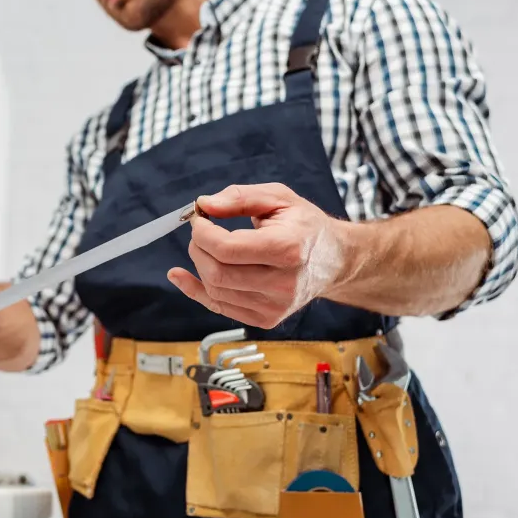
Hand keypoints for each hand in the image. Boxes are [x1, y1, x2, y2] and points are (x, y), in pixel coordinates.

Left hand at [167, 183, 346, 328]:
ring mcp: (275, 306)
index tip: (199, 220)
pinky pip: (219, 307)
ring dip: (199, 266)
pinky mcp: (267, 319)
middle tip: (200, 233)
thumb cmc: (304, 226)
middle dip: (197, 249)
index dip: (202, 233)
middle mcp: (283, 283)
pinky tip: (183, 276)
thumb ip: (239, 197)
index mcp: (288, 249)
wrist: (333, 260)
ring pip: (215, 291)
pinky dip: (196, 290)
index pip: (227, 249)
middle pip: (217, 273)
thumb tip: (204, 205)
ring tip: (207, 248)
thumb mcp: (278, 198)